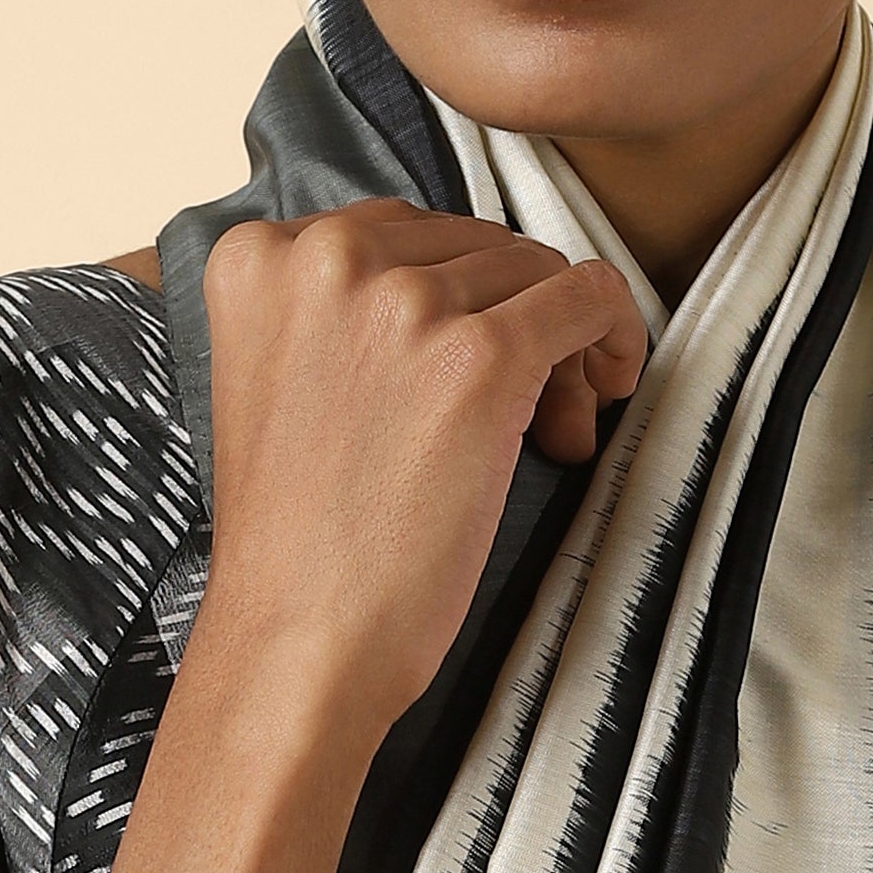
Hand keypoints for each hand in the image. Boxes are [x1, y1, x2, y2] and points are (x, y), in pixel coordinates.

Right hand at [195, 200, 646, 748]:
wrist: (299, 639)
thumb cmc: (300, 538)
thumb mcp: (282, 380)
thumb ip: (343, 309)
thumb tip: (484, 279)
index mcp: (259, 255)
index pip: (403, 233)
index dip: (453, 298)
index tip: (462, 367)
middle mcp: (326, 256)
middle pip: (472, 245)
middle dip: (511, 318)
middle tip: (529, 412)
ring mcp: (405, 302)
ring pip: (535, 270)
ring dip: (560, 345)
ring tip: (551, 431)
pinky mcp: (480, 353)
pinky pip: (589, 295)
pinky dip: (613, 333)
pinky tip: (607, 387)